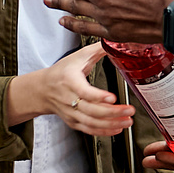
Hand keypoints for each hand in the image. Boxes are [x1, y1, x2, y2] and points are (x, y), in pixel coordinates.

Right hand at [12, 42, 134, 135]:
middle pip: (91, 110)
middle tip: (129, 110)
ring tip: (127, 121)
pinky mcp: (73, 122)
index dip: (98, 96)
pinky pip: (89, 130)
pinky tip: (117, 128)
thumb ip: (98, 50)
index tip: (112, 97)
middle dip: (113, 112)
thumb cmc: (61, 72)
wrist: (43, 89)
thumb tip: (115, 41)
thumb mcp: (78, 56)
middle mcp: (69, 99)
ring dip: (111, 124)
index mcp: (69, 80)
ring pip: (92, 122)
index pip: (84, 91)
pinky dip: (104, 131)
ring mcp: (71, 112)